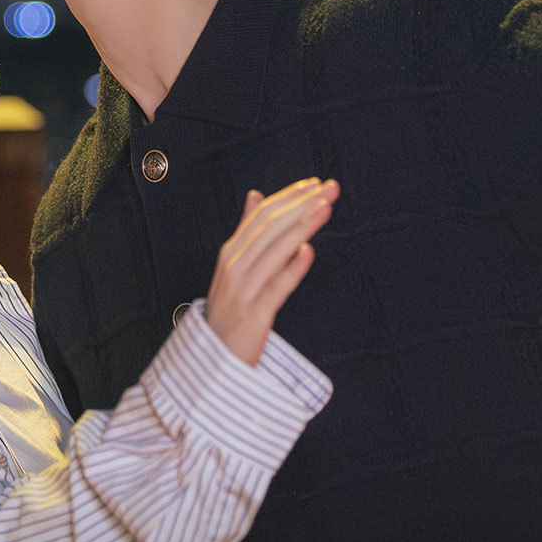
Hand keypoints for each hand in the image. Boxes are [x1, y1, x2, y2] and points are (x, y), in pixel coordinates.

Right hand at [205, 176, 338, 365]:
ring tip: (324, 208)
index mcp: (232, 252)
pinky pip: (275, 288)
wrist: (213, 358)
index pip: (262, 215)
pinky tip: (309, 252)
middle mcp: (235, 266)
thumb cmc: (229, 311)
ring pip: (274, 251)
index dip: (288, 196)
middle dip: (302, 204)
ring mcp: (243, 289)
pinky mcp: (254, 314)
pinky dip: (292, 268)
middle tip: (329, 188)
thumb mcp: (234, 265)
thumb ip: (246, 230)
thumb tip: (256, 195)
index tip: (314, 184)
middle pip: (270, 227)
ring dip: (302, 226)